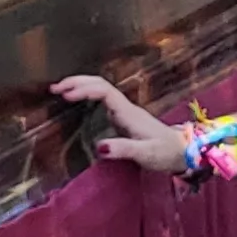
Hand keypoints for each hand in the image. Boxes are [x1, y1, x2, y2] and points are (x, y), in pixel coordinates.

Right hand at [49, 76, 186, 175]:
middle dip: (77, 82)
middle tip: (54, 88)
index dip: (84, 90)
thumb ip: (124, 150)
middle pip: (100, 84)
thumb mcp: (146, 154)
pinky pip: (101, 99)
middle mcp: (125, 107)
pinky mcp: (123, 117)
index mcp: (128, 113)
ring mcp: (124, 111)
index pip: (104, 92)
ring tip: (59, 91)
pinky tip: (76, 101)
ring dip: (80, 85)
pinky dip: (86, 95)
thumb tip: (99, 146)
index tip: (65, 96)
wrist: (183, 152)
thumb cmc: (165, 153)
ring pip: (100, 88)